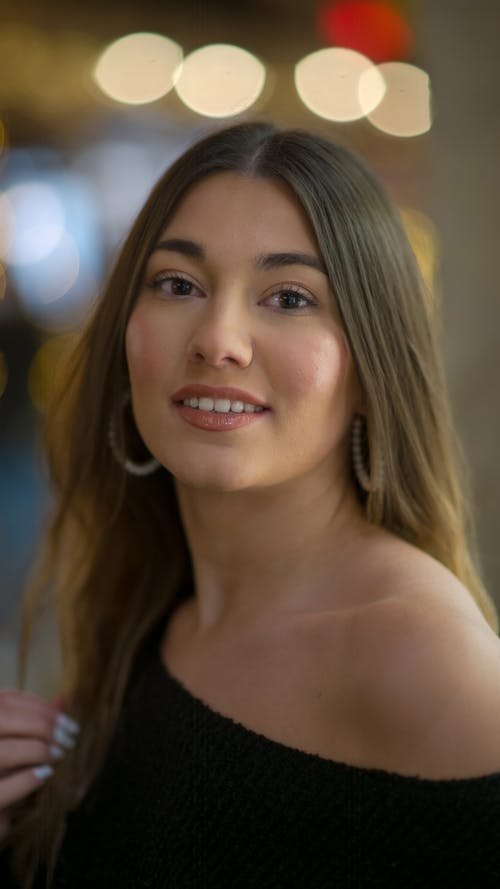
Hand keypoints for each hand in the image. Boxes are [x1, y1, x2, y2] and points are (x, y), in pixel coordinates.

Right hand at [0, 690, 79, 840]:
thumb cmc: (4, 780)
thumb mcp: (18, 749)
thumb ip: (35, 724)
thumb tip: (63, 698)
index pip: (4, 702)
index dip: (37, 706)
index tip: (63, 719)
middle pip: (2, 718)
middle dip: (42, 723)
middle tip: (69, 735)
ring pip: (4, 753)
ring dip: (38, 750)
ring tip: (59, 754)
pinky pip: (2, 791)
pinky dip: (27, 779)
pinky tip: (45, 774)